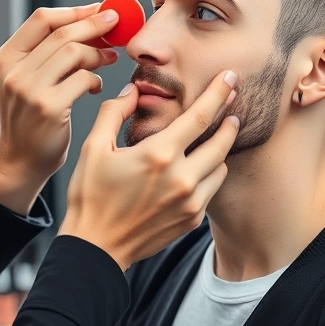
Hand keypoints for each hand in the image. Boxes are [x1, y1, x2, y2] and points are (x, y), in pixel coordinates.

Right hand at [0, 4, 119, 214]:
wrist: (20, 159)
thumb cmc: (31, 117)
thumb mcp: (26, 80)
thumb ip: (47, 54)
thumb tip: (89, 22)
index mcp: (6, 58)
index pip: (42, 19)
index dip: (74, 11)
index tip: (98, 9)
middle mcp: (14, 71)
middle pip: (62, 33)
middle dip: (95, 25)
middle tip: (116, 24)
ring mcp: (29, 89)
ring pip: (74, 52)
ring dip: (98, 53)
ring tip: (109, 59)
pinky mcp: (49, 107)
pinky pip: (83, 79)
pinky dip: (96, 79)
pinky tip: (97, 87)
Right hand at [59, 70, 239, 270]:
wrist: (96, 248)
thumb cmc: (90, 197)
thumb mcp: (93, 148)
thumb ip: (113, 112)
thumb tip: (132, 89)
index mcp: (158, 155)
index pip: (200, 116)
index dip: (219, 93)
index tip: (230, 77)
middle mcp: (181, 178)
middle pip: (221, 141)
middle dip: (230, 119)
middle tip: (234, 102)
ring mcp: (190, 202)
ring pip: (220, 166)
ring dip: (221, 148)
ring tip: (217, 135)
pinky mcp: (192, 220)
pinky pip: (211, 189)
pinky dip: (210, 173)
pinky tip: (199, 166)